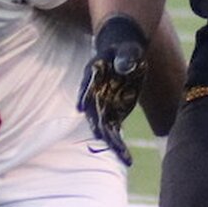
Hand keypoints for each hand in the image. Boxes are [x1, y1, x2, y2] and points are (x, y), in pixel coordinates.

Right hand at [76, 13, 149, 162]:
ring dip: (113, 143)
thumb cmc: (124, 48)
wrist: (124, 53)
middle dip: (101, 129)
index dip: (83, 96)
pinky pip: (115, 131)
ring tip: (124, 158)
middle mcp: (95, 95)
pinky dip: (119, 144)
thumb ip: (125, 57)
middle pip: (94, 113)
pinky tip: (126, 158)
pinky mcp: (114, 112)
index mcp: (93, 76)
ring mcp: (104, 105)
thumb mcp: (126, 49)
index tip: (80, 107)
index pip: (87, 87)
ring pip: (104, 127)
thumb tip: (124, 67)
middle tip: (109, 142)